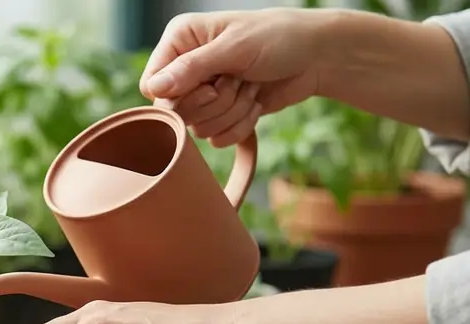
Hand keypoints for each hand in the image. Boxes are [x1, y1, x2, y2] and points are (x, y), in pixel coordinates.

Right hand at [141, 8, 328, 146]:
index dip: (178, 96)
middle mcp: (186, 68)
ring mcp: (204, 93)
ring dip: (233, 111)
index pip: (152, 86)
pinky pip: (217, 139)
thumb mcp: (234, 48)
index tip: (211, 84)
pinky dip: (241, 125)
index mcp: (180, 41)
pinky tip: (255, 102)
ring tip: (251, 86)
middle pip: (175, 112)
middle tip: (237, 80)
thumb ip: (192, 68)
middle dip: (214, 103)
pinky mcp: (222, 114)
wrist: (317, 57)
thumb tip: (154, 89)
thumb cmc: (279, 38)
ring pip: (198, 129)